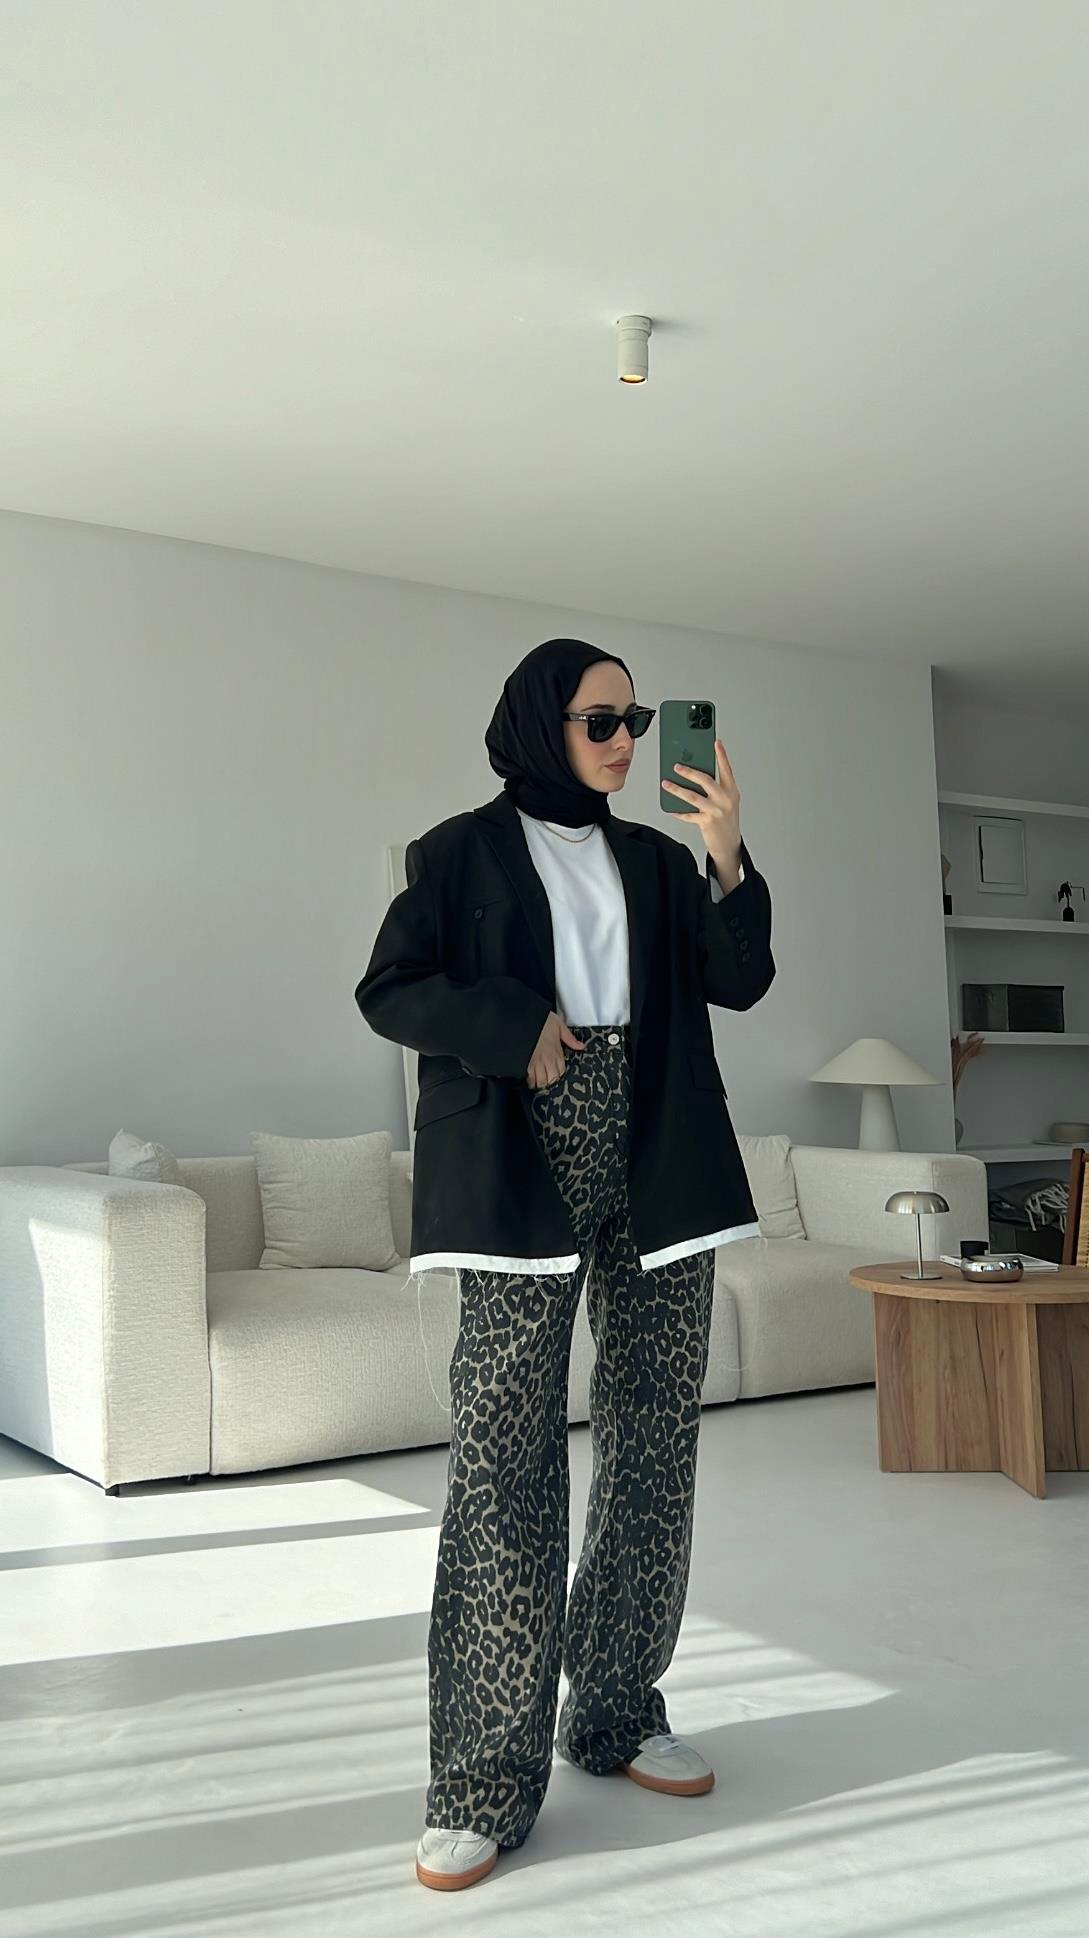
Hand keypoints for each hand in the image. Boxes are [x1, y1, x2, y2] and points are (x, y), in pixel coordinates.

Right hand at [527, 1012, 584, 1088]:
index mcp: (557, 1052)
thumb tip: (581, 1046)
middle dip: (549, 1082)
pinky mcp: (525, 1062)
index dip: (558, 1076)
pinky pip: (528, 1077)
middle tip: (545, 1081)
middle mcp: (548, 1059)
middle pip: (551, 1079)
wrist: (525, 1017)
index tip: (554, 1076)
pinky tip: (528, 1078)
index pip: (561, 1072)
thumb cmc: (541, 1020)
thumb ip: (570, 1039)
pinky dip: (529, 1080)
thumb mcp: (559, 1026)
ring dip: (539, 1083)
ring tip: (537, 1082)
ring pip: (540, 1081)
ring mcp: (536, 1062)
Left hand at [661, 736, 741, 874]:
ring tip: (666, 784)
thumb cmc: (726, 820)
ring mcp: (716, 811)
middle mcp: (725, 799)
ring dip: (677, 789)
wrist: (729, 844)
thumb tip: (696, 775)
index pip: (726, 769)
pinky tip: (671, 808)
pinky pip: (688, 815)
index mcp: (732, 791)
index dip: (722, 755)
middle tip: (676, 766)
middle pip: (706, 780)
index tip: (716, 742)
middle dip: (689, 772)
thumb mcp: (727, 801)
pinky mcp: (707, 822)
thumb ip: (716, 788)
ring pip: (693, 797)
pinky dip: (678, 811)